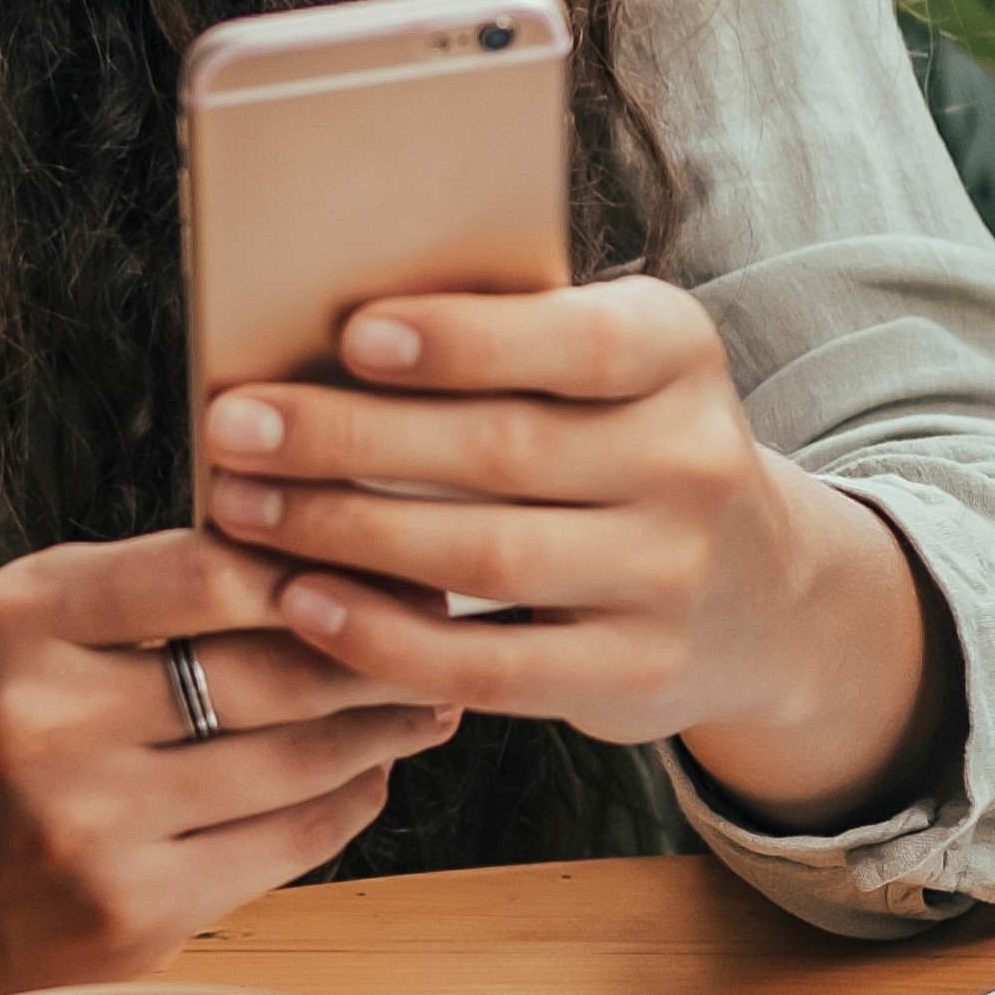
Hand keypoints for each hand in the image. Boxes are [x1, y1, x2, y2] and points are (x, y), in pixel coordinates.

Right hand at [0, 529, 455, 994]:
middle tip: (442, 621)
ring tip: (427, 695)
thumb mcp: (26, 626)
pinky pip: (287, 845)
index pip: (208, 565)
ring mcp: (92, 827)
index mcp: (25, 619)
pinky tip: (367, 771)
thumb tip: (326, 552)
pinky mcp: (132, 914)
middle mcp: (52, 720)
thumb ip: (150, 584)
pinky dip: (346, 800)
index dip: (319, 556)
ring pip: (297, 759)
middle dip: (380, 643)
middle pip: (273, 667)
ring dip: (384, 724)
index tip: (385, 549)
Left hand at [200, 277, 949, 832]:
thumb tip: (316, 320)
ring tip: (244, 510)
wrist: (758, 591)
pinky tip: (305, 606)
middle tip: (235, 427)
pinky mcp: (637, 674)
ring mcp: (673, 578)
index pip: (576, 341)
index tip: (352, 335)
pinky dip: (387, 637)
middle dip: (350, 438)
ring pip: (488, 557)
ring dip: (347, 532)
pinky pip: (493, 665)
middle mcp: (693, 462)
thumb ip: (505, 340)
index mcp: (679, 353)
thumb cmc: (621, 445)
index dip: (464, 341)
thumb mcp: (604, 369)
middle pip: (504, 450)